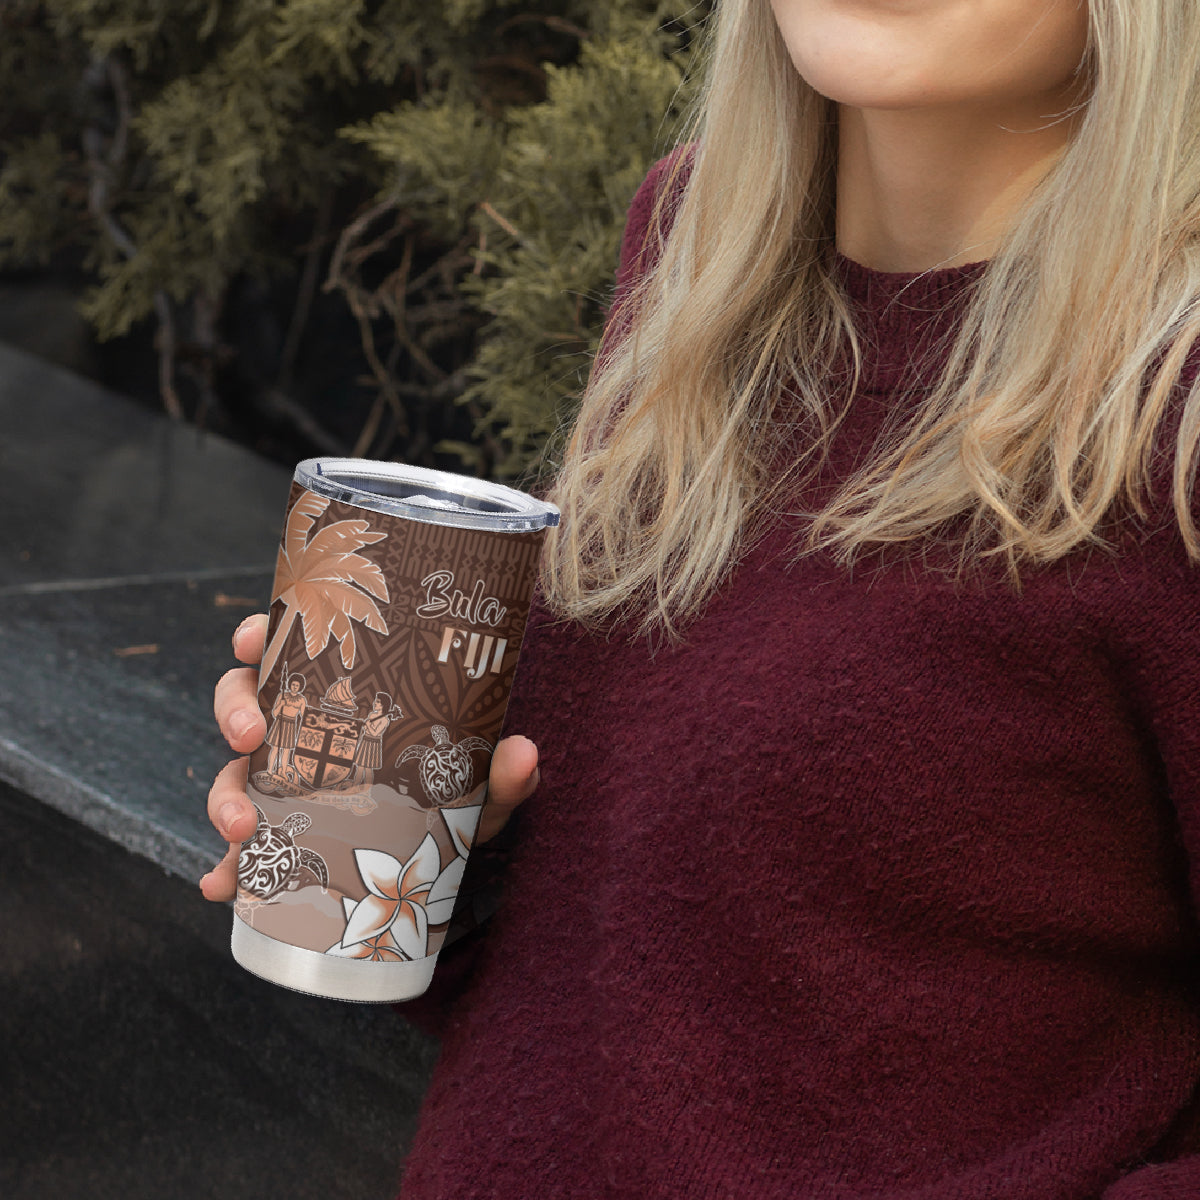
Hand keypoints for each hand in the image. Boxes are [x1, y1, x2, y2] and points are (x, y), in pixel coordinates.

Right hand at [198, 613, 539, 900]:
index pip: (290, 650)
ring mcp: (283, 785)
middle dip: (234, 714)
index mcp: (340, 696)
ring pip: (232, 774)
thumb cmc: (454, 799)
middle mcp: (303, 733)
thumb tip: (524, 753)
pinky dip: (225, 869)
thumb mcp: (478, 787)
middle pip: (243, 703)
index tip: (252, 638)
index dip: (259, 636)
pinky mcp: (278, 840)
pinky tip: (221, 886)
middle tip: (249, 738)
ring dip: (224, 797)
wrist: (444, 860)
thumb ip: (501, 773)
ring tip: (241, 829)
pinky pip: (240, 852)